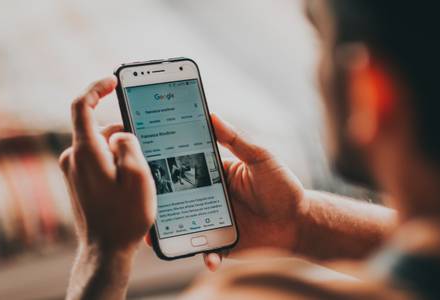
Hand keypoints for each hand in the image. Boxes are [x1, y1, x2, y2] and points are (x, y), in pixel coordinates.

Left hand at [60, 76, 155, 255]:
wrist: (107, 250)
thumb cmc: (125, 215)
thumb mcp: (138, 175)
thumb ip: (129, 144)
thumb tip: (120, 133)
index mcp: (85, 151)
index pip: (81, 106)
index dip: (96, 87)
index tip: (114, 81)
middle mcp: (74, 158)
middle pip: (101, 129)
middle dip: (126, 134)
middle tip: (149, 151)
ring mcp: (74, 171)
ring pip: (103, 147)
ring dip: (123, 153)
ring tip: (144, 176)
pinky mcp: (79, 183)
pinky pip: (100, 162)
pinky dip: (117, 164)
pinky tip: (133, 184)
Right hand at [148, 115, 307, 270]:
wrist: (300, 223)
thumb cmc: (283, 187)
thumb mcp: (261, 159)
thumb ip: (237, 140)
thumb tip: (212, 115)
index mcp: (215, 175)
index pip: (184, 167)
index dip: (164, 164)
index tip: (143, 159)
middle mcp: (210, 198)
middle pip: (176, 200)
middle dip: (156, 202)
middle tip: (139, 201)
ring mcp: (214, 222)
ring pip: (183, 227)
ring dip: (169, 233)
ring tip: (156, 237)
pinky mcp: (223, 244)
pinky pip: (208, 252)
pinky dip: (207, 256)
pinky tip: (210, 258)